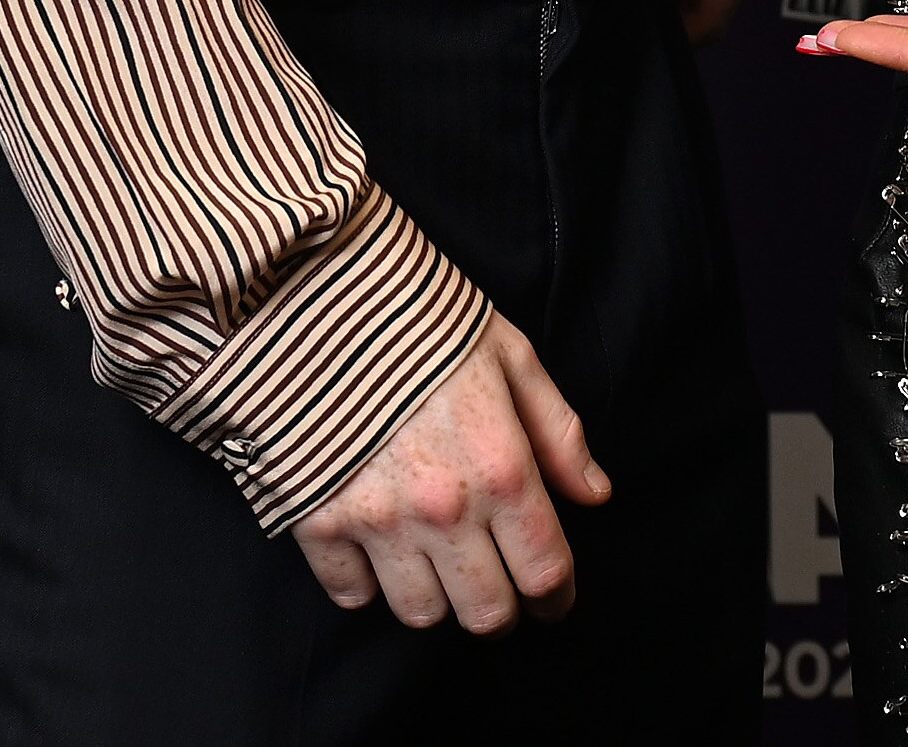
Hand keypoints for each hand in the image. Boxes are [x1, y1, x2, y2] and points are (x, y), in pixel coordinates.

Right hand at [291, 314, 612, 632]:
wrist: (314, 294)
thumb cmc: (420, 316)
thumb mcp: (509, 355)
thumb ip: (557, 431)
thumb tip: (593, 493)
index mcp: (501, 466)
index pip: (545, 570)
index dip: (557, 596)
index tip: (554, 598)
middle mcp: (443, 509)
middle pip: (486, 612)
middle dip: (501, 610)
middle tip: (497, 589)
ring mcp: (376, 522)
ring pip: (420, 614)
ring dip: (436, 599)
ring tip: (436, 566)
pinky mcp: (316, 523)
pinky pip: (351, 595)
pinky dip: (367, 584)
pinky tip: (376, 550)